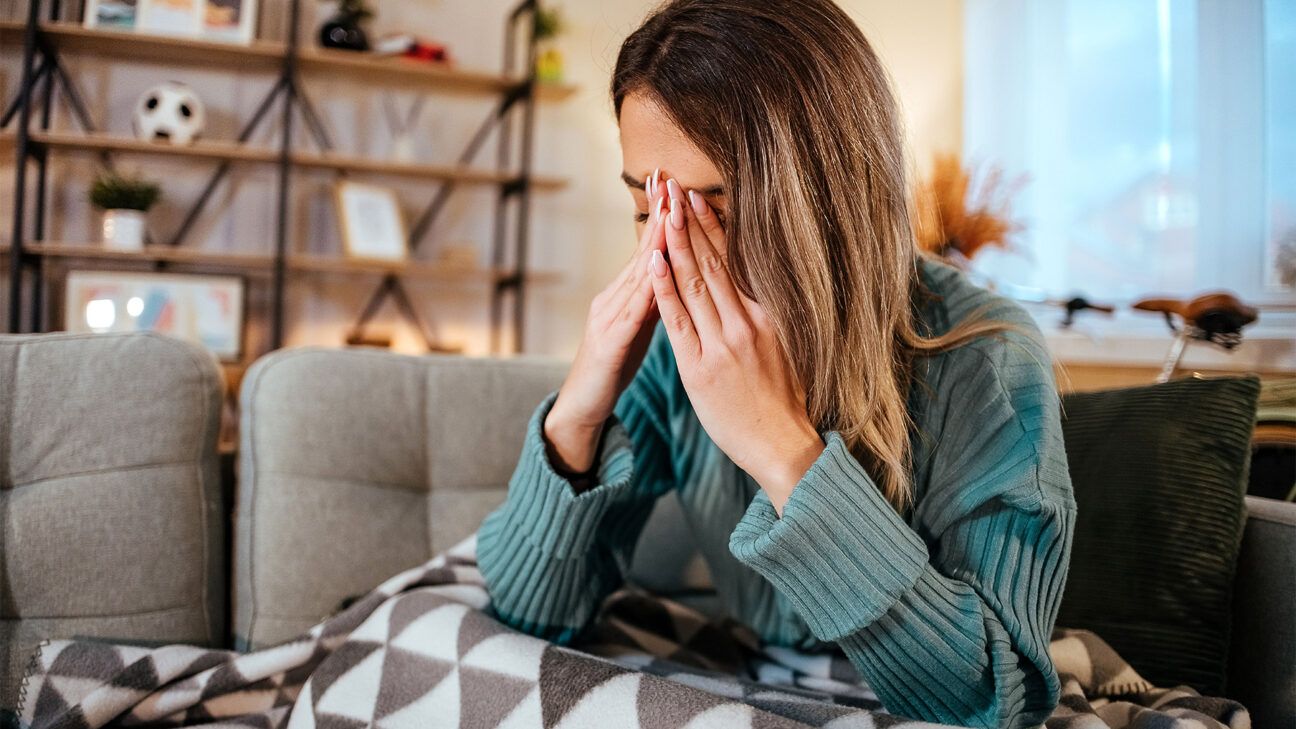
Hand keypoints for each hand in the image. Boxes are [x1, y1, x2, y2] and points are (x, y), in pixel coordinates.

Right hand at [545, 173, 668, 475]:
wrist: (581, 408)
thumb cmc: (613, 368)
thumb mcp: (640, 329)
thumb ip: (657, 301)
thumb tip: (681, 273)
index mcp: (626, 296)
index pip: (651, 249)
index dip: (664, 216)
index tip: (675, 183)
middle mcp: (614, 298)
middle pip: (643, 251)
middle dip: (657, 213)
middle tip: (668, 177)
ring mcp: (608, 318)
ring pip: (638, 274)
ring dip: (655, 240)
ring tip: (669, 209)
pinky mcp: (610, 342)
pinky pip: (631, 312)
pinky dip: (647, 289)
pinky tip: (657, 269)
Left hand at [649, 178, 823, 515]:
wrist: (783, 444)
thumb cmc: (785, 400)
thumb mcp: (786, 348)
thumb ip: (767, 317)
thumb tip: (754, 287)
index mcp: (767, 317)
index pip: (735, 264)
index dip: (715, 229)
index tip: (700, 199)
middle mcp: (746, 323)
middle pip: (713, 264)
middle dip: (691, 224)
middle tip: (674, 191)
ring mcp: (722, 344)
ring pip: (694, 284)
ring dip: (676, 245)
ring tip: (662, 213)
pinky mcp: (700, 368)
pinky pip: (678, 321)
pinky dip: (665, 289)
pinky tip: (654, 262)